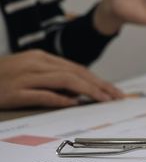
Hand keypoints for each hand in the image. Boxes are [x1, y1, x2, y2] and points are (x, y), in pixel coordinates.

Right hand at [0, 50, 123, 108]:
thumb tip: (78, 93)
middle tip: (117, 97)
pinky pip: (41, 94)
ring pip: (64, 80)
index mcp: (40, 58)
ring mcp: (24, 76)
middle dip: (100, 85)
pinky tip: (74, 104)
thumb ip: (52, 80)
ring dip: (88, 90)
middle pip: (76, 72)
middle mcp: (35, 63)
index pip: (77, 69)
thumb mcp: (29, 75)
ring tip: (103, 100)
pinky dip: (60, 98)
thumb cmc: (0, 80)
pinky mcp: (13, 91)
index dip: (98, 80)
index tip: (114, 91)